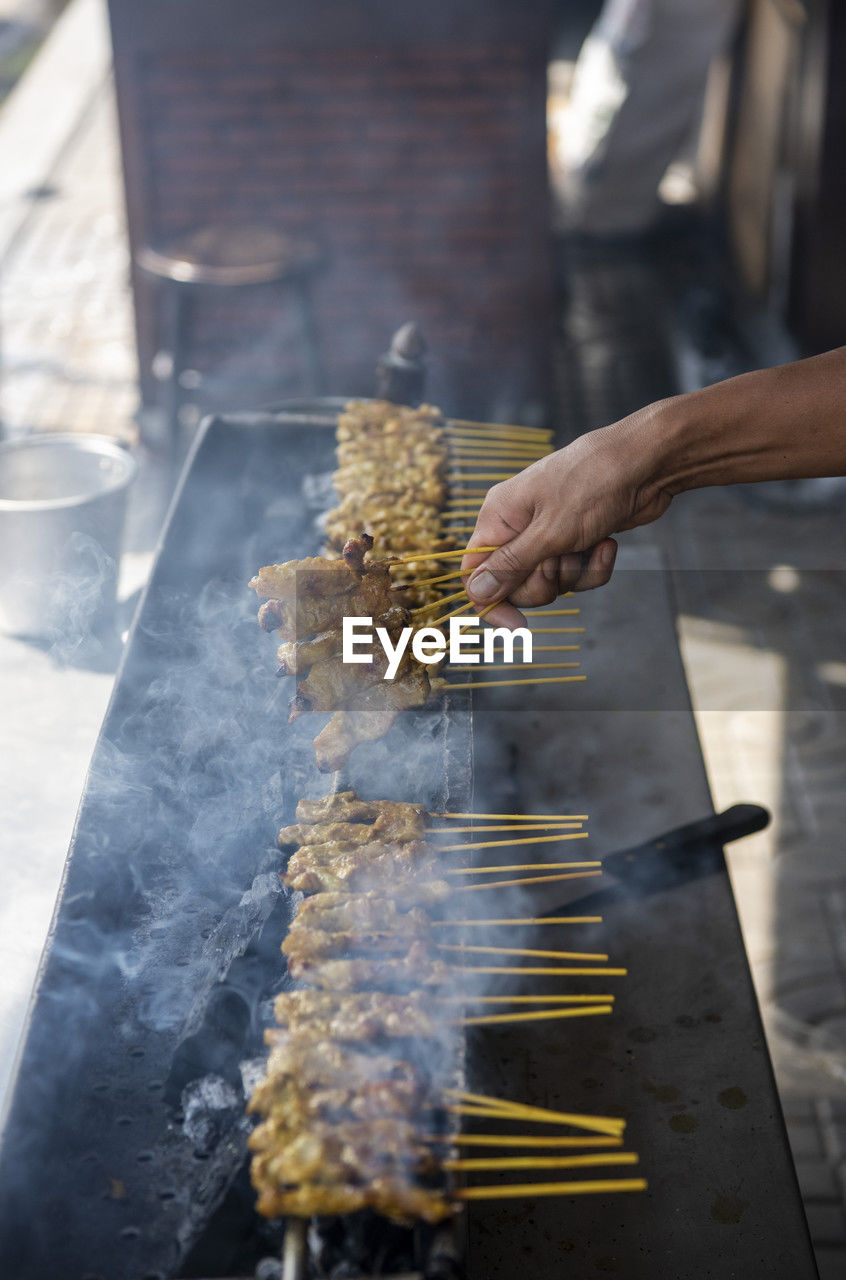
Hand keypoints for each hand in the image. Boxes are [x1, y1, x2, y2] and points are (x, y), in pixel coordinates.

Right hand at [461, 411, 675, 627]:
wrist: (646, 463)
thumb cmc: (592, 484)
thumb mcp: (549, 532)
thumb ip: (511, 566)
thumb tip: (475, 592)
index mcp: (499, 517)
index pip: (475, 572)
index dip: (491, 601)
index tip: (516, 626)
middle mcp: (519, 526)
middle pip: (515, 583)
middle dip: (545, 582)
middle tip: (561, 559)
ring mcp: (550, 533)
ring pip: (551, 582)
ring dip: (575, 573)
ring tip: (590, 545)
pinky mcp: (577, 539)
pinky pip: (577, 574)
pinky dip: (594, 566)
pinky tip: (607, 544)